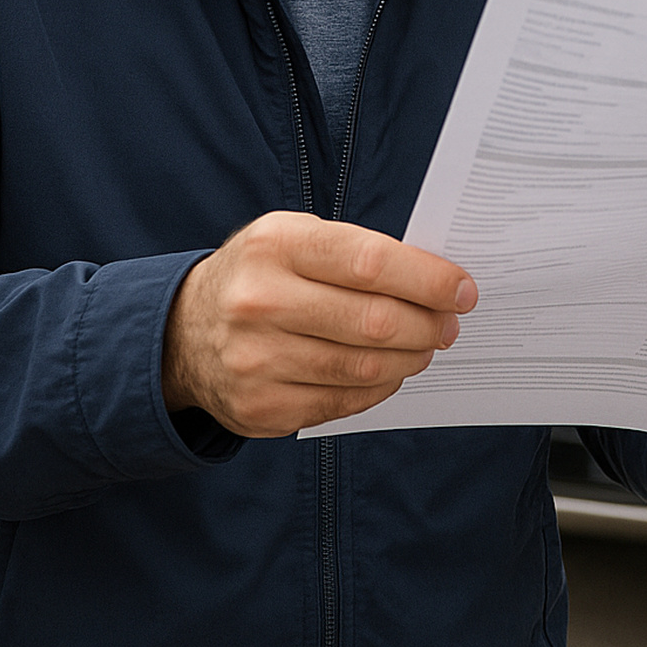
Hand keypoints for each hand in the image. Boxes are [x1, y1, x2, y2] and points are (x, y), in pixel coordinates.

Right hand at [162, 210, 476, 437]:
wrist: (184, 331)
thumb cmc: (260, 274)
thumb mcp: (293, 237)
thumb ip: (356, 252)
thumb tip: (436, 281)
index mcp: (275, 245)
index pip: (370, 263)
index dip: (428, 279)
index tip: (462, 289)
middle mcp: (259, 302)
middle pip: (374, 322)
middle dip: (428, 324)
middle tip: (448, 323)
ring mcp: (256, 361)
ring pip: (364, 368)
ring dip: (410, 359)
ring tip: (424, 346)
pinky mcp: (261, 409)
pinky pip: (344, 402)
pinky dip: (379, 387)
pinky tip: (388, 371)